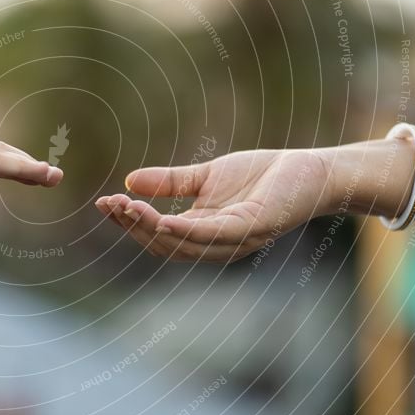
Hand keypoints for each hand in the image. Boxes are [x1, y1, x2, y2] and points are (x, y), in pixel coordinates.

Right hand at [95, 149, 331, 262]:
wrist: (311, 169)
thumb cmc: (262, 175)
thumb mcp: (205, 176)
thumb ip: (170, 182)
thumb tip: (128, 180)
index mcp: (202, 233)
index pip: (157, 234)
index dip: (129, 222)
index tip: (103, 202)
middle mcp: (215, 245)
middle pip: (163, 245)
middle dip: (132, 226)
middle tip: (109, 204)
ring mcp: (233, 241)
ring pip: (182, 244)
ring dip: (150, 229)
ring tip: (125, 208)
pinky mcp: (253, 229)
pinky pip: (212, 236)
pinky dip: (184, 231)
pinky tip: (162, 219)